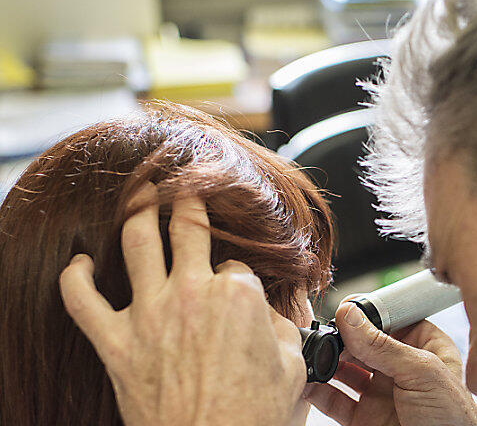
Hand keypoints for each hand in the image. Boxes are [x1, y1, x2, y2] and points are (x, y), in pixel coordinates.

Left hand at [58, 184, 306, 425]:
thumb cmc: (254, 418)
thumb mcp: (292, 366)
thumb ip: (280, 329)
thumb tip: (269, 316)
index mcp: (240, 295)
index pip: (237, 265)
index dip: (237, 275)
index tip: (237, 287)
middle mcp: (192, 293)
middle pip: (188, 227)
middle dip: (188, 199)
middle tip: (185, 184)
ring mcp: (150, 315)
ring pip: (137, 241)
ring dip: (138, 208)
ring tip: (140, 191)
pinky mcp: (115, 344)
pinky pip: (81, 300)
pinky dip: (74, 277)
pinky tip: (77, 263)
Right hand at [304, 302, 476, 425]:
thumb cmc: (454, 419)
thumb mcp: (422, 372)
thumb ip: (383, 345)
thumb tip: (350, 315)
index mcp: (426, 349)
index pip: (392, 320)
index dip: (369, 313)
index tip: (345, 308)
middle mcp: (402, 369)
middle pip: (364, 344)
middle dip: (341, 337)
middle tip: (323, 333)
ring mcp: (382, 394)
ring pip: (346, 371)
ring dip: (327, 362)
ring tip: (312, 354)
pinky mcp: (365, 418)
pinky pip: (335, 400)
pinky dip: (318, 390)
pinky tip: (308, 380)